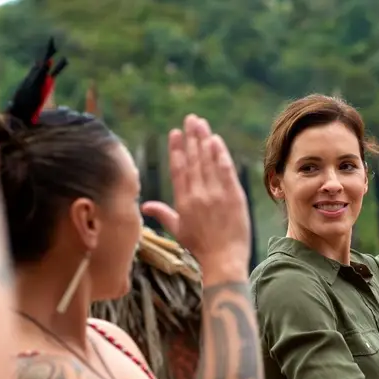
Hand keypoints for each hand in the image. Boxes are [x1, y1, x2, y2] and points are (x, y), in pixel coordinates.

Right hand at [141, 114, 250, 272]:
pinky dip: (221, 155)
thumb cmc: (200, 248)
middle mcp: (198, 194)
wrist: (223, 259)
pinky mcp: (234, 197)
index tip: (175, 133)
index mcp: (183, 201)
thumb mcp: (178, 231)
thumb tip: (144, 206)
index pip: (178, 169)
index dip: (176, 149)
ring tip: (201, 124)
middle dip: (191, 137)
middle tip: (190, 119)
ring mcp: (216, 195)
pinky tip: (217, 141)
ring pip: (208, 161)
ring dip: (205, 140)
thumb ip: (163, 214)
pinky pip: (226, 171)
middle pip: (194, 160)